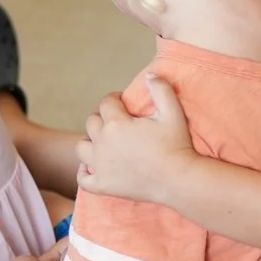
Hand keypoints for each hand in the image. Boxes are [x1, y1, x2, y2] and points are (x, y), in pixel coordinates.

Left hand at [76, 76, 196, 202]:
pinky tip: (91, 167)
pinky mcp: (102, 185)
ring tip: (103, 142)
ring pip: (82, 147)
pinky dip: (84, 172)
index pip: (106, 102)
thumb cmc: (176, 145)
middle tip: (115, 121)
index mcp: (116, 123)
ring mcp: (100, 165)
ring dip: (90, 141)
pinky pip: (83, 179)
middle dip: (102, 118)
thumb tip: (150, 75)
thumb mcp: (173, 112)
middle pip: (92, 122)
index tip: (121, 101)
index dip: (114, 99)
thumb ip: (161, 90)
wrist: (178, 180)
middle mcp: (102, 142)